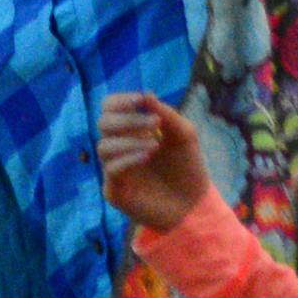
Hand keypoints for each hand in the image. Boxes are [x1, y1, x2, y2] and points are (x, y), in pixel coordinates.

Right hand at [98, 92, 212, 233]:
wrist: (194, 203)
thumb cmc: (187, 167)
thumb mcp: (184, 135)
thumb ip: (166, 114)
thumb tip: (146, 94)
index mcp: (130, 130)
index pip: (110, 108)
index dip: (120, 101)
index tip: (141, 99)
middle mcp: (118, 147)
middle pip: (103, 123)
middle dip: (128, 119)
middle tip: (154, 123)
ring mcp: (114, 169)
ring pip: (103, 146)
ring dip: (129, 140)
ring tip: (155, 144)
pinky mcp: (114, 190)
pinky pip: (110, 169)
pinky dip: (128, 158)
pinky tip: (147, 155)